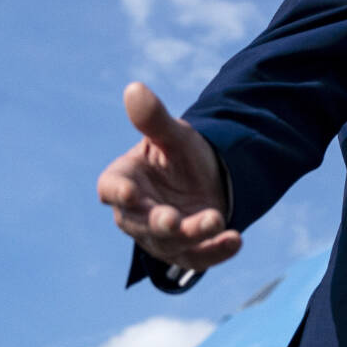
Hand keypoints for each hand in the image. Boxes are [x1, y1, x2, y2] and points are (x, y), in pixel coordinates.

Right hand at [97, 82, 239, 272]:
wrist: (210, 177)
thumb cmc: (180, 154)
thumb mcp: (173, 134)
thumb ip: (154, 119)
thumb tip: (134, 88)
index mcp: (125, 181)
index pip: (111, 189)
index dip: (118, 193)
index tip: (130, 193)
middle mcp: (136, 214)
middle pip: (141, 223)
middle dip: (158, 223)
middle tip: (173, 220)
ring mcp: (160, 237)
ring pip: (172, 243)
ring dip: (193, 234)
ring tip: (217, 220)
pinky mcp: (187, 251)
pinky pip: (198, 258)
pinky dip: (216, 252)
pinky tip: (235, 240)